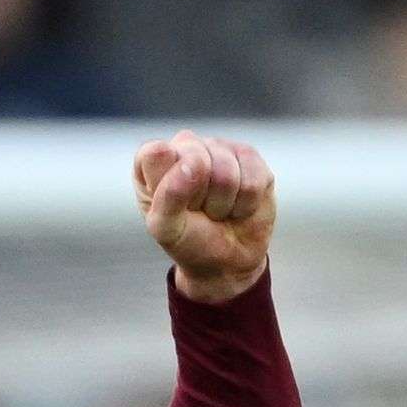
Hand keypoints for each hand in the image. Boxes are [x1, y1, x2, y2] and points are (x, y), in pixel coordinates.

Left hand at [135, 134, 275, 303]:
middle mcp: (186, 145)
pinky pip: (253, 180)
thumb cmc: (189, 240)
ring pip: (227, 174)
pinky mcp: (250, 157)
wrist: (226, 261)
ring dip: (224, 204)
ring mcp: (220, 148)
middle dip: (200, 198)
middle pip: (198, 160)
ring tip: (218, 210)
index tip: (174, 207)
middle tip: (198, 211)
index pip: (156, 154)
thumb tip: (194, 161)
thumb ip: (169, 195)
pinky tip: (237, 206)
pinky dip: (245, 205)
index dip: (170, 187)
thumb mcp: (167, 228)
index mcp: (153, 159)